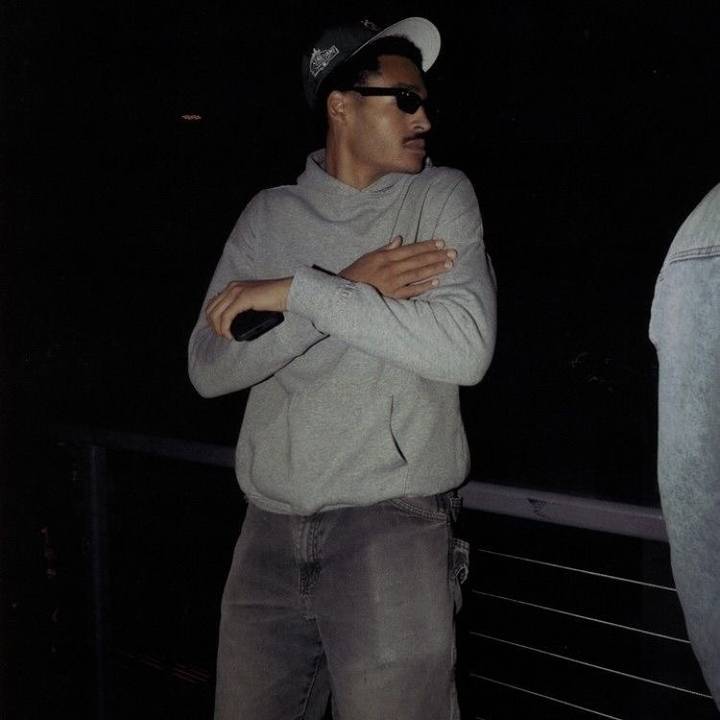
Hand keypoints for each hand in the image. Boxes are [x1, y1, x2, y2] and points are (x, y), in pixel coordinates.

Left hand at [206, 278, 290, 338]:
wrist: (287, 291)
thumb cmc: (275, 298)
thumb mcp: (253, 301)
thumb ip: (242, 306)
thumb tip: (234, 322)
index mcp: (233, 287)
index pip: (213, 303)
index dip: (213, 319)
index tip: (219, 330)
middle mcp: (232, 287)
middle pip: (211, 309)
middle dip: (213, 325)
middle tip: (222, 335)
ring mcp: (236, 292)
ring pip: (216, 314)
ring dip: (218, 328)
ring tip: (226, 336)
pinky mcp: (242, 298)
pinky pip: (226, 316)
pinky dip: (225, 328)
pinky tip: (229, 335)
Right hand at [340, 236, 455, 298]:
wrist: (345, 291)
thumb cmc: (358, 272)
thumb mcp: (370, 256)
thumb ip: (386, 248)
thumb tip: (400, 239)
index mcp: (385, 257)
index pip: (410, 249)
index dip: (427, 246)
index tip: (441, 242)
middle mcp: (390, 269)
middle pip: (417, 261)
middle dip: (436, 256)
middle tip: (452, 253)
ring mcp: (392, 283)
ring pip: (417, 274)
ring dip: (434, 269)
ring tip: (449, 265)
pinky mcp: (392, 296)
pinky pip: (411, 291)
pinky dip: (423, 286)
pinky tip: (436, 282)